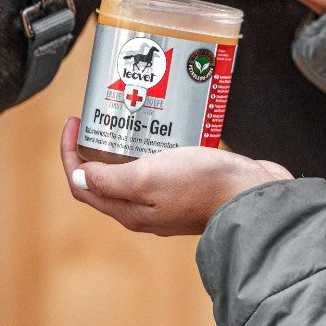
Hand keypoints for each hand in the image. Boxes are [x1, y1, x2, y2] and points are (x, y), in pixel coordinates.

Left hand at [61, 118, 292, 234]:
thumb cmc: (204, 186)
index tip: (74, 122)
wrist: (256, 197)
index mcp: (128, 210)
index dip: (70, 154)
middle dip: (93, 146)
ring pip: (130, 169)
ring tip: (125, 115)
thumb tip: (78, 177)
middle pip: (103, 177)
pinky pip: (157, 164)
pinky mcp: (186, 186)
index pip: (82, 185)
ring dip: (122, 143)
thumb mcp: (147, 178)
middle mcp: (143, 208)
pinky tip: (157, 126)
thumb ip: (110, 180)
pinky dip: (149, 145)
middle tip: (99, 115)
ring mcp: (165, 198)